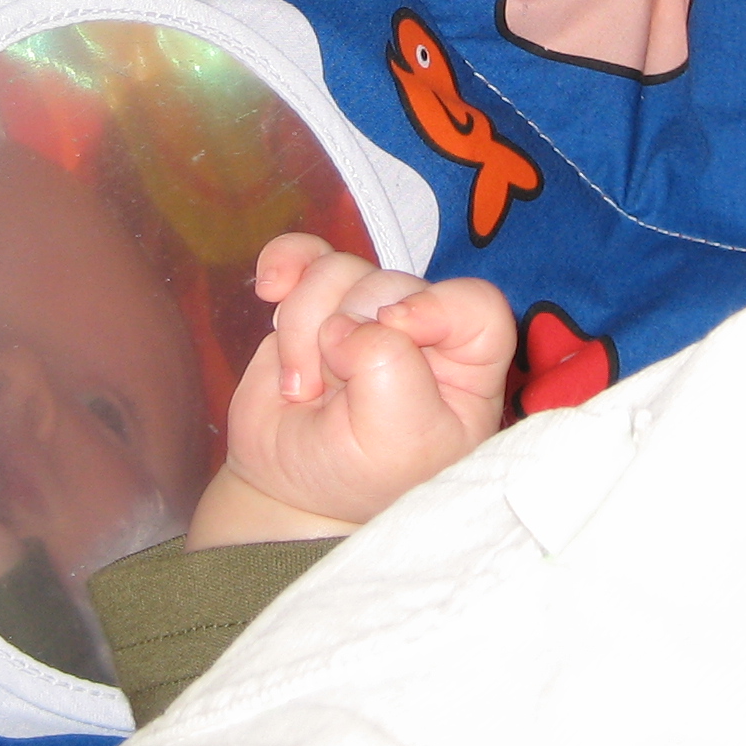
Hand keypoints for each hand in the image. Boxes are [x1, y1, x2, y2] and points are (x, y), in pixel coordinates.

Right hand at [186, 234, 514, 547]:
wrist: (291, 491)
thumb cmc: (361, 476)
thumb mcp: (395, 441)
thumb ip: (387, 370)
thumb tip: (344, 323)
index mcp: (468, 366)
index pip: (475, 306)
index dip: (436, 305)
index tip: (394, 327)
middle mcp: (425, 331)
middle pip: (393, 283)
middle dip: (350, 334)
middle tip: (334, 397)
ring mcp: (366, 312)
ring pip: (339, 270)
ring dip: (305, 328)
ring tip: (304, 390)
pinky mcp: (316, 302)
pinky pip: (303, 254)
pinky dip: (284, 265)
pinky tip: (270, 291)